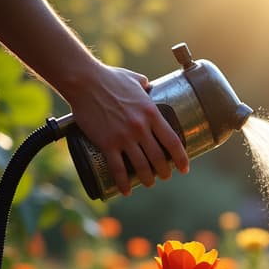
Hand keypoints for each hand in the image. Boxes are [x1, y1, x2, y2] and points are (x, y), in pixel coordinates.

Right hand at [67, 64, 188, 194]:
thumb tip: (149, 87)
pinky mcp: (107, 143)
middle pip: (159, 158)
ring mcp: (124, 137)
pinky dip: (123, 183)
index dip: (181, 158)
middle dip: (164, 171)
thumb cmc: (109, 78)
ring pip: (141, 166)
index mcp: (152, 113)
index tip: (184, 168)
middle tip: (165, 176)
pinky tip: (126, 191)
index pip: (173, 141)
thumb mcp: (135, 80)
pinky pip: (117, 169)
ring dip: (148, 179)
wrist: (83, 81)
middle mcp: (141, 128)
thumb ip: (145, 86)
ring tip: (149, 183)